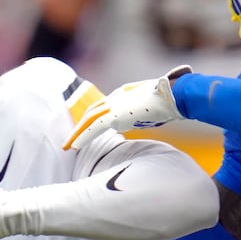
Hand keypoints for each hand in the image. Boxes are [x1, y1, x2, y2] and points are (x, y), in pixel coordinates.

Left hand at [67, 66, 191, 145]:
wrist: (174, 95)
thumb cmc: (171, 98)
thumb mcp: (155, 102)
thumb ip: (145, 107)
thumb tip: (147, 115)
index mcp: (124, 93)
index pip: (102, 106)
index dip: (91, 118)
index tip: (84, 128)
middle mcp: (116, 97)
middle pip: (91, 112)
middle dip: (79, 127)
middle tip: (69, 140)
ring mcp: (115, 105)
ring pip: (88, 119)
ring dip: (76, 133)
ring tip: (66, 146)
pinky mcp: (116, 115)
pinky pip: (93, 127)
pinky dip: (82, 136)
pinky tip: (74, 146)